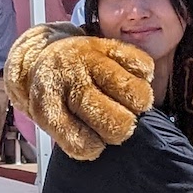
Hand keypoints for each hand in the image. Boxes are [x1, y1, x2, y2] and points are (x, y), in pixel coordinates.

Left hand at [6, 25, 154, 160]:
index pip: (82, 143)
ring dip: (138, 105)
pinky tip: (131, 80)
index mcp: (49, 104)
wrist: (49, 54)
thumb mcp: (50, 120)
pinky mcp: (109, 45)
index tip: (92, 140)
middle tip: (115, 122)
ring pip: (136, 95)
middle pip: (116, 124)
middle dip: (121, 129)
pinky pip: (144, 67)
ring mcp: (92, 60)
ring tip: (128, 103)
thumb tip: (101, 147)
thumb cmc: (57, 94)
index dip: (92, 146)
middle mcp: (71, 80)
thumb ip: (74, 138)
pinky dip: (144, 78)